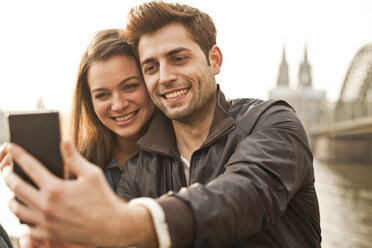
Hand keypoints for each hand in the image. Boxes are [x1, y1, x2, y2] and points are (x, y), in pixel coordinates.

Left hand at [1, 140, 155, 246]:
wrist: (111, 226)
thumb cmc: (103, 199)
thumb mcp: (92, 174)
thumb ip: (75, 158)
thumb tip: (65, 141)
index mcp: (56, 188)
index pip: (31, 167)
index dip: (18, 155)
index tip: (11, 147)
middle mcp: (46, 205)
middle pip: (16, 188)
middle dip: (9, 176)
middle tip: (7, 170)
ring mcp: (45, 222)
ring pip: (17, 209)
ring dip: (12, 198)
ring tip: (14, 193)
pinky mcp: (48, 234)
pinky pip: (26, 227)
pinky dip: (22, 219)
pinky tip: (27, 213)